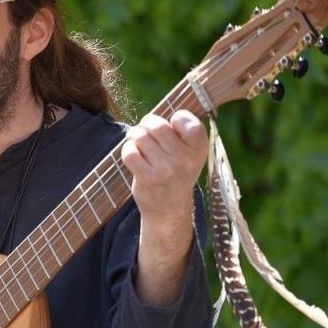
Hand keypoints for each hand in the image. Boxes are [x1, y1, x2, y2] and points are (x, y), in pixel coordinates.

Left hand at [122, 111, 207, 303]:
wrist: (169, 210)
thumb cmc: (176, 174)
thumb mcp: (190, 154)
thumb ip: (180, 134)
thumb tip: (153, 117)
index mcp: (199, 148)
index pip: (188, 121)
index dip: (176, 118)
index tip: (172, 125)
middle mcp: (186, 159)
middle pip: (158, 127)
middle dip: (147, 123)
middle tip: (145, 128)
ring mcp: (166, 170)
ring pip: (141, 137)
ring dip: (135, 136)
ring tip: (137, 141)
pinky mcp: (148, 179)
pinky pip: (130, 153)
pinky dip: (127, 150)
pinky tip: (133, 154)